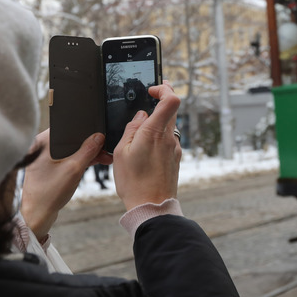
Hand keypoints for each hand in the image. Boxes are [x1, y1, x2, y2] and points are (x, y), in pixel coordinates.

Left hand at [20, 128, 112, 241]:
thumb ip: (87, 151)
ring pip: (72, 148)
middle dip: (90, 142)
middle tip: (106, 147)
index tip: (100, 132)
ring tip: (105, 156)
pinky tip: (97, 161)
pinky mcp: (51, 165)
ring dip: (88, 152)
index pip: (67, 126)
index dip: (85, 128)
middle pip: (71, 137)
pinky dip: (82, 159)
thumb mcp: (73, 170)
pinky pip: (69, 156)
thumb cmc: (49, 194)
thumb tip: (99, 137)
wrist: (37, 215)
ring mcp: (47, 156)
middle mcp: (43, 146)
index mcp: (42, 142)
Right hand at [112, 81, 181, 211]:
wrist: (152, 207)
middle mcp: (169, 138)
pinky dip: (158, 138)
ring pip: (169, 126)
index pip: (171, 99)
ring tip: (139, 133)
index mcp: (154, 132)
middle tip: (148, 101)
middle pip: (171, 110)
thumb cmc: (134, 182)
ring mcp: (174, 148)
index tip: (152, 90)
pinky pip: (168, 140)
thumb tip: (141, 116)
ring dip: (157, 123)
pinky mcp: (175, 158)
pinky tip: (145, 150)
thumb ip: (131, 129)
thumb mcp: (121, 152)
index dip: (164, 89)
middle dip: (160, 103)